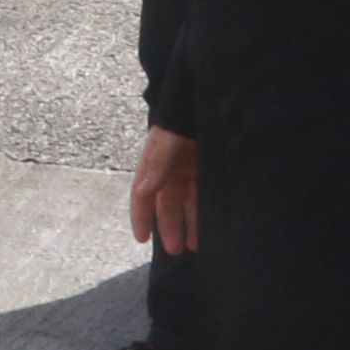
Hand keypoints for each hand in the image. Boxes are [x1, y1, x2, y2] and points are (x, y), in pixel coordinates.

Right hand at [130, 126, 200, 250]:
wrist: (204, 99)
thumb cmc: (180, 118)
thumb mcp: (167, 140)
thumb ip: (157, 165)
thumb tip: (143, 191)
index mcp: (153, 163)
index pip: (142, 195)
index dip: (140, 216)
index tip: (141, 239)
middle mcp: (169, 170)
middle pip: (166, 203)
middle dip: (169, 226)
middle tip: (176, 250)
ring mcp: (188, 170)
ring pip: (186, 203)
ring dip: (189, 223)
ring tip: (194, 246)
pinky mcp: (206, 169)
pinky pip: (202, 195)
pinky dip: (203, 211)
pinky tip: (209, 226)